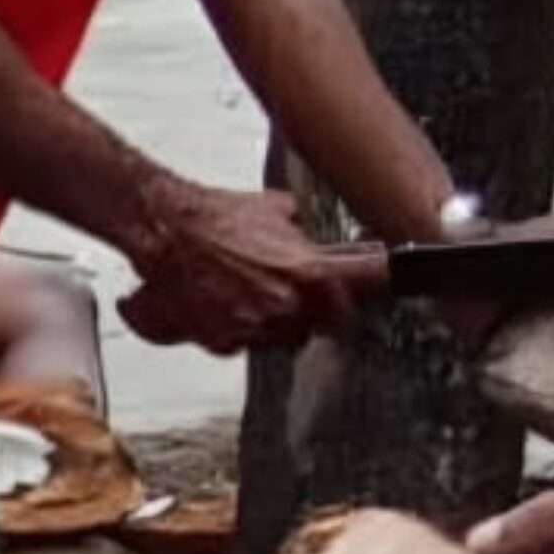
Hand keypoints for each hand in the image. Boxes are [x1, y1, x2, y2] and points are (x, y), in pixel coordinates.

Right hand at [111, 180, 370, 353]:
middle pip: (326, 324)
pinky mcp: (222, 342)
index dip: (380, 287)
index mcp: (309, 273)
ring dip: (275, 321)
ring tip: (249, 290)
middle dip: (316, 311)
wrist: (164, 229)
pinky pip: (243, 344)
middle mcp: (286, 307)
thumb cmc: (214, 217)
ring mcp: (254, 329)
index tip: (389, 284)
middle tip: (298, 289)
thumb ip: (305, 232)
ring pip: (283, 338)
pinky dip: (237, 329)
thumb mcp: (277, 210)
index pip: (370, 287)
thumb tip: (321, 235)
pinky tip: (223, 302)